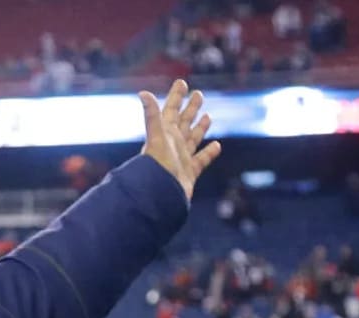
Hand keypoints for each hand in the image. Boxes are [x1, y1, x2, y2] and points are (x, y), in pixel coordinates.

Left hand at [139, 79, 221, 200]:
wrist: (160, 195)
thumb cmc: (157, 166)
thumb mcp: (156, 137)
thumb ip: (151, 115)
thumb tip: (142, 93)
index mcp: (164, 134)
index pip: (171, 110)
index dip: (176, 96)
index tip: (181, 82)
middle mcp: (172, 144)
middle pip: (183, 121)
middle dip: (190, 108)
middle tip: (198, 93)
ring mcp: (181, 158)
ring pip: (192, 138)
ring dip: (199, 127)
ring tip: (207, 116)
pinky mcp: (189, 172)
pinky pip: (201, 160)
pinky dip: (209, 153)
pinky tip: (217, 146)